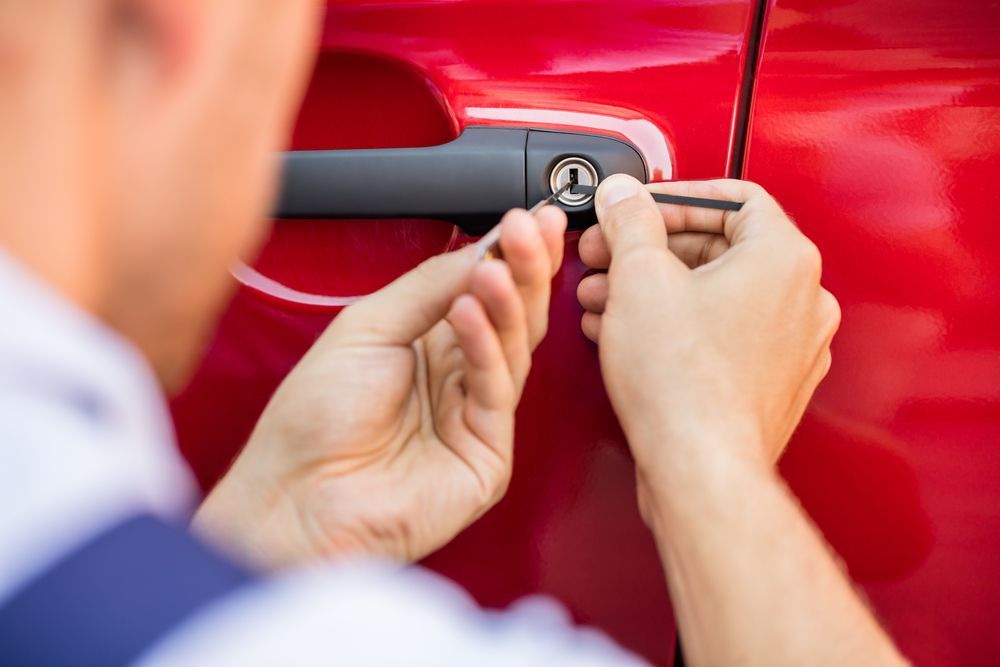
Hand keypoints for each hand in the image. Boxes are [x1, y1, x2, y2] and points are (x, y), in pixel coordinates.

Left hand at [195, 206, 566, 567]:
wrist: (294, 495)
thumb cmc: (315, 418)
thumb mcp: (367, 327)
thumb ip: (428, 286)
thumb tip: (482, 249)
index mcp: (428, 344)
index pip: (483, 291)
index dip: (509, 255)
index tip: (528, 218)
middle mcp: (456, 376)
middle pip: (511, 315)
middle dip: (524, 269)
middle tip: (531, 230)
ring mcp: (475, 416)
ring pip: (514, 348)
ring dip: (507, 301)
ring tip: (496, 268)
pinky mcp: (487, 454)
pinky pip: (496, 390)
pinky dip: (487, 348)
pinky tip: (471, 312)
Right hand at [577, 175, 839, 480]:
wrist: (699, 466)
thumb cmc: (684, 385)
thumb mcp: (639, 278)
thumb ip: (630, 221)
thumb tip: (623, 196)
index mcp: (786, 259)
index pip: (734, 198)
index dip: (673, 198)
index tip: (637, 209)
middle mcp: (803, 300)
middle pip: (721, 248)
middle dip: (652, 250)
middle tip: (609, 255)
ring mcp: (793, 346)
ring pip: (717, 294)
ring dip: (657, 289)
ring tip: (607, 298)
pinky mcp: (772, 383)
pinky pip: (723, 334)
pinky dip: (678, 325)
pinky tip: (631, 334)